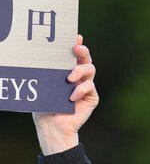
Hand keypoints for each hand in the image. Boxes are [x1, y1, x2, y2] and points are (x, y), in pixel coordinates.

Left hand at [33, 36, 98, 154]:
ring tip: (69, 78)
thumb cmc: (44, 105)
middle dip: (83, 51)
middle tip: (76, 48)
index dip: (76, 44)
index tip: (75, 37)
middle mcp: (79, 76)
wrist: (52, 126)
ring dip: (80, 71)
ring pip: (90, 69)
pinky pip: (90, 87)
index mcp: (67, 71)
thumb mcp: (43, 85)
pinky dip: (80, 90)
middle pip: (86, 58)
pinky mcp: (91, 97)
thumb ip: (48, 72)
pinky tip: (71, 96)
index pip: (73, 55)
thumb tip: (43, 56)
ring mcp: (86, 86)